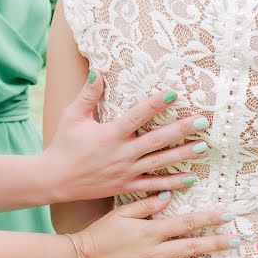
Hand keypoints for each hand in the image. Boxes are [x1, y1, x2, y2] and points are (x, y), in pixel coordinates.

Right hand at [43, 70, 208, 202]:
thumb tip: (98, 71)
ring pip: (160, 163)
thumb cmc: (63, 144)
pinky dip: (172, 184)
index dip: (155, 104)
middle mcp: (122, 154)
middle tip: (202, 122)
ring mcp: (126, 172)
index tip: (173, 93)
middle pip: (157, 141)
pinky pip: (153, 185)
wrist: (54, 179)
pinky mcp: (126, 186)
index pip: (137, 116)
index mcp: (110, 134)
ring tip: (203, 147)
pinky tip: (190, 179)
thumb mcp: (73, 116)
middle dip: (180, 130)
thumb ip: (88, 95)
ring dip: (183, 156)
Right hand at [75, 195, 238, 257]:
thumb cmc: (102, 233)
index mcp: (151, 231)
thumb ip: (147, 204)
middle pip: (193, 246)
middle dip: (217, 243)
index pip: (187, 222)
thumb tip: (170, 193)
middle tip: (236, 241)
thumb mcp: (122, 212)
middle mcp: (156, 252)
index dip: (208, 218)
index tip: (227, 214)